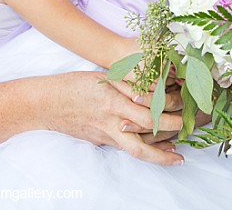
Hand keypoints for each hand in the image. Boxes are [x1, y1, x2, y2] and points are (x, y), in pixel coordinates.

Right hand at [44, 72, 184, 165]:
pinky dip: (142, 148)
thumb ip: (129, 84)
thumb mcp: (104, 77)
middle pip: (144, 143)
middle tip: (187, 136)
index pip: (148, 115)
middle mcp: (110, 124)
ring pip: (136, 151)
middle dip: (168, 141)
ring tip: (176, 154)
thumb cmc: (74, 85)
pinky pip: (125, 147)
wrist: (45, 104)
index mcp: (113, 104)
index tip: (184, 110)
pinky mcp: (100, 141)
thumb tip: (154, 88)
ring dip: (158, 154)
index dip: (169, 115)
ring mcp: (104, 136)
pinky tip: (155, 149)